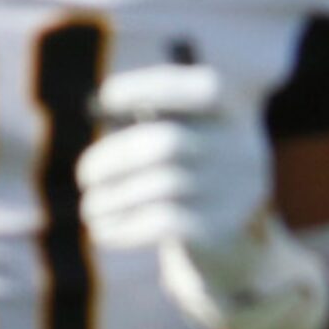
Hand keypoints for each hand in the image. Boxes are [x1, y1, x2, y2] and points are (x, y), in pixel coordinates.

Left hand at [76, 65, 328, 328]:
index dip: (153, 86)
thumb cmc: (195, 175)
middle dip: (116, 157)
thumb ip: (157, 119)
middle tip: (84, 175)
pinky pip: (163, 223)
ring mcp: (237, 191)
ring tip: (90, 208)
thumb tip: (98, 109)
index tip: (106, 96)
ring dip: (113, 199)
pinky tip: (103, 231)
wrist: (240, 243)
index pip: (202, 89)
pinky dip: (125, 227)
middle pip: (168, 143)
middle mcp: (243, 148)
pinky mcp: (222, 229)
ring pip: (161, 187)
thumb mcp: (189, 139)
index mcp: (235, 114)